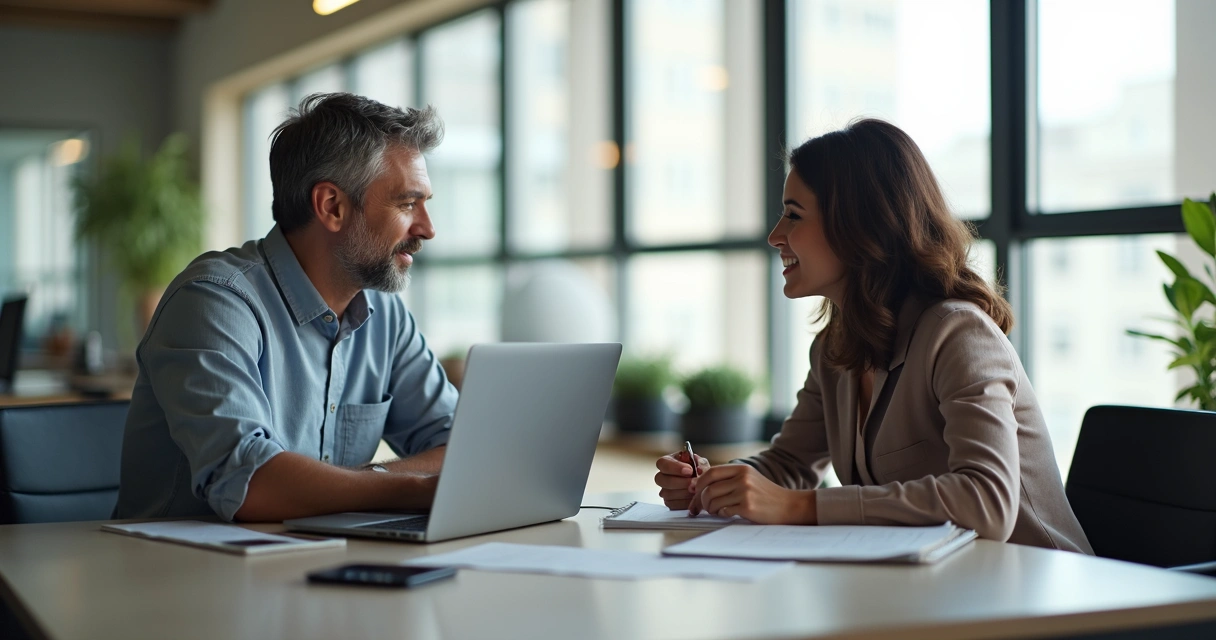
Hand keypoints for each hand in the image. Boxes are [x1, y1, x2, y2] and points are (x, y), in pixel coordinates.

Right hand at [654, 450, 708, 509]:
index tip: (689, 470)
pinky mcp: (669, 502)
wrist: (703, 484)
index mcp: (668, 462)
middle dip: (680, 482)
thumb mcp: (701, 463)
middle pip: (661, 479)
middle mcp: (662, 476)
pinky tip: (693, 498)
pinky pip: (672, 504)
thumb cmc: (699, 471)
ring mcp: (664, 490)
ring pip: (667, 493)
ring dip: (684, 493)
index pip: (663, 463)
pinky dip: (684, 502)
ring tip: (696, 491)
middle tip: (693, 483)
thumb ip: (700, 463)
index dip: (675, 467)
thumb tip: (698, 469)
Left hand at [690, 464, 816, 524]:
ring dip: (710, 510)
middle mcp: (742, 478)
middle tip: (700, 508)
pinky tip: (728, 514)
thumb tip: (699, 484)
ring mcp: (745, 492)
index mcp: (741, 469)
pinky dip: (721, 514)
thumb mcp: (748, 478)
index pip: (710, 473)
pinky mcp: (748, 507)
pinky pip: (724, 511)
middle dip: (700, 501)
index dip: (698, 484)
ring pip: (713, 501)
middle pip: (708, 489)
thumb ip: (728, 478)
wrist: (788, 506)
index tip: (694, 493)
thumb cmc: (765, 494)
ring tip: (716, 511)